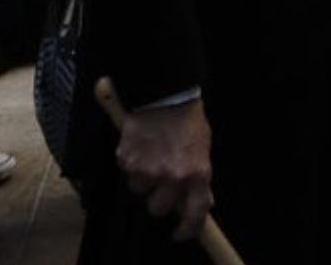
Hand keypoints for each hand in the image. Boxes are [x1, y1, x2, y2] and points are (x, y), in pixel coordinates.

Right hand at [117, 99, 213, 242]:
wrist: (164, 96)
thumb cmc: (187, 121)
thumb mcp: (203, 148)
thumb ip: (200, 175)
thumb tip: (204, 200)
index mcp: (196, 173)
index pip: (195, 212)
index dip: (188, 228)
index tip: (181, 233)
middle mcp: (172, 176)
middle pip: (158, 208)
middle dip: (158, 198)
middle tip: (162, 181)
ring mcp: (147, 170)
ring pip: (140, 191)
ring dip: (144, 179)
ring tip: (152, 155)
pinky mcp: (127, 161)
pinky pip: (127, 173)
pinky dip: (132, 164)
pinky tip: (142, 147)